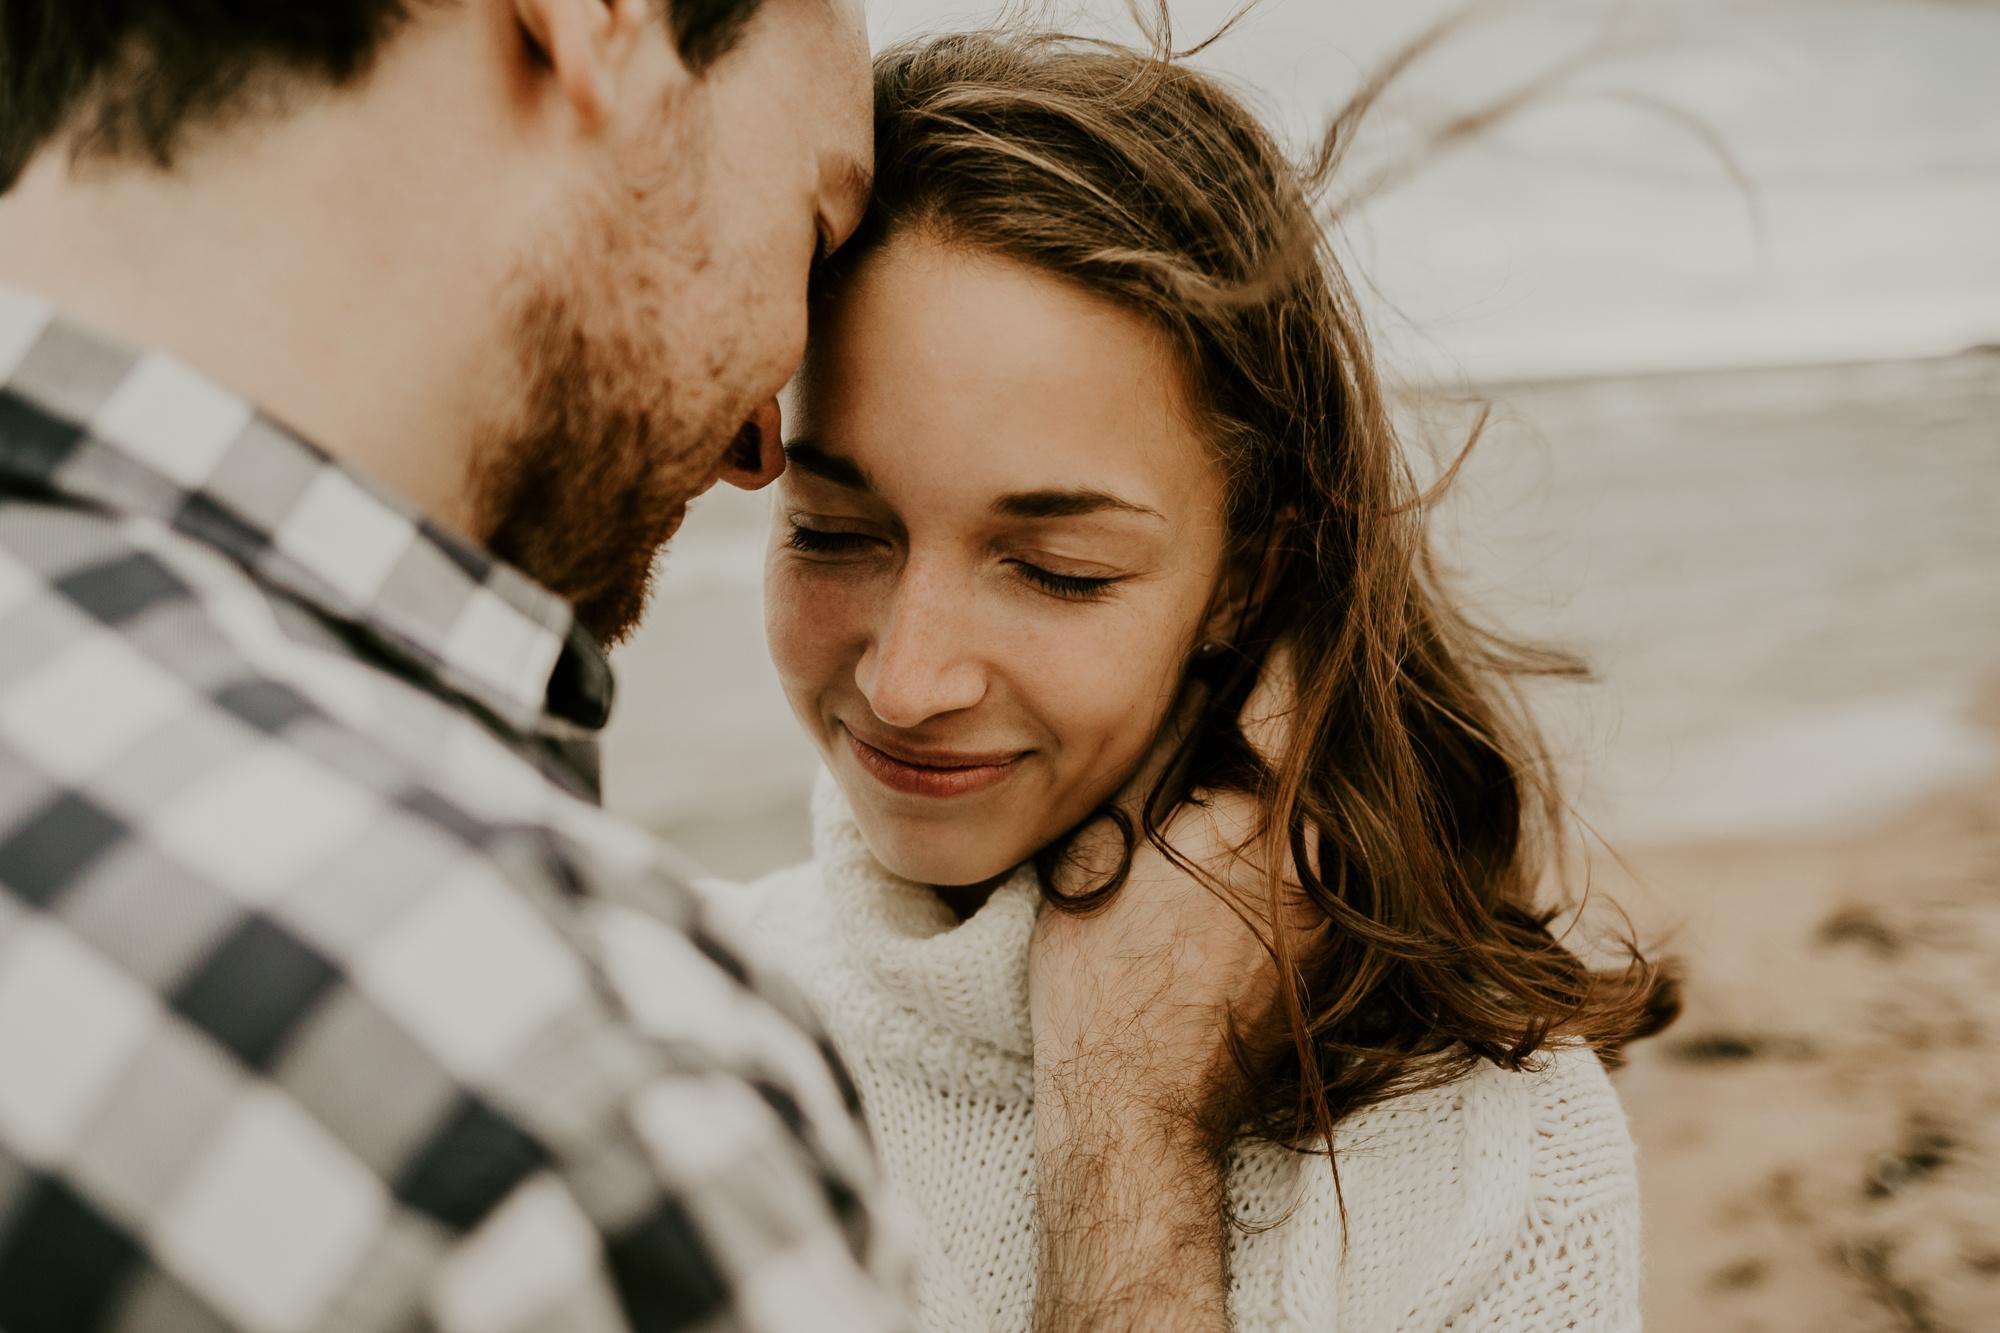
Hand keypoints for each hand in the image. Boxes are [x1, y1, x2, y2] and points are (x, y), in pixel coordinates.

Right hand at [1026, 661, 1293, 1332]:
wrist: (1140, 1103)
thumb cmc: (1107, 974)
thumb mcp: (1112, 838)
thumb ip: (1161, 746)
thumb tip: (1196, 670)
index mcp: (1271, 814)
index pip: (1291, 677)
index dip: (1279, 606)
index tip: (1276, 554)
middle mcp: (1325, 850)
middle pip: (1313, 728)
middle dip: (1277, 671)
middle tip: (1253, 608)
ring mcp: (1338, 900)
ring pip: (1315, 787)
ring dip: (1279, 743)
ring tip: (1228, 707)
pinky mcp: (1331, 938)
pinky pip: (1315, 839)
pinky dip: (1282, 806)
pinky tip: (1227, 803)